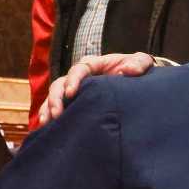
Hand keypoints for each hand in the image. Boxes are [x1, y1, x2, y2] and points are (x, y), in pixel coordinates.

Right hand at [40, 52, 155, 123]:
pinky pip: (57, 105)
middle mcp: (80, 75)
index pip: (78, 69)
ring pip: (54, 95)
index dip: (73, 80)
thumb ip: (138, 63)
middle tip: (57, 113)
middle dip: (55, 98)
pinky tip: (46, 126)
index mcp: (94, 64)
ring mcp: (76, 88)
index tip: (71, 93)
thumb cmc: (138, 68)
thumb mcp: (142, 62)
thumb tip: (127, 71)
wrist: (139, 80)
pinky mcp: (75, 100)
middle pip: (60, 83)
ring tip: (47, 122)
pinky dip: (49, 113)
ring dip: (48, 107)